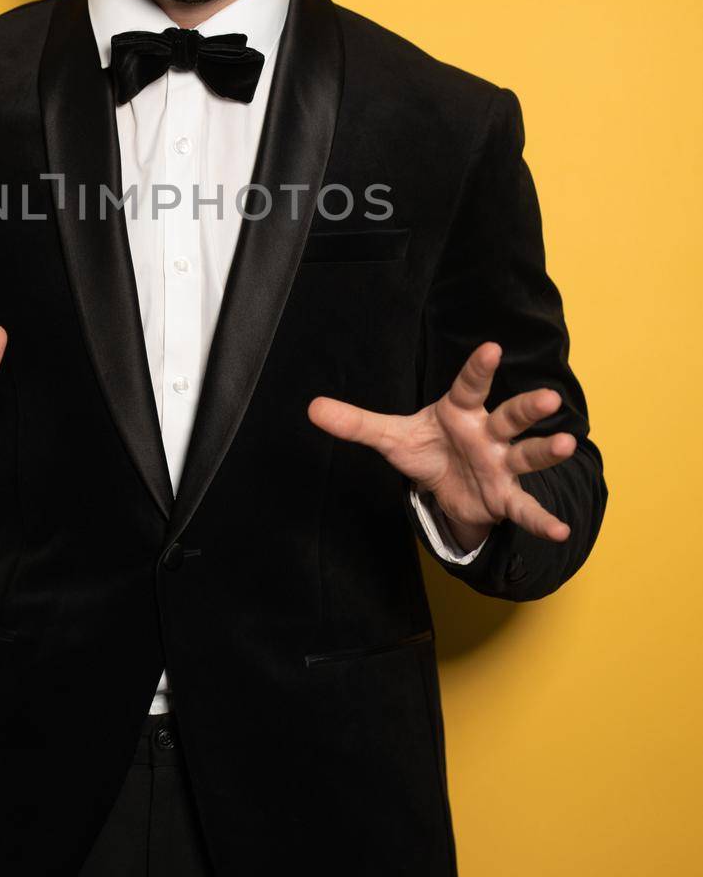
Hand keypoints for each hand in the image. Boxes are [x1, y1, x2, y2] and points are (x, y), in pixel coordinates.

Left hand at [307, 341, 574, 544]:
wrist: (448, 489)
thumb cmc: (428, 449)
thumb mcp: (391, 437)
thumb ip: (356, 423)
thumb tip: (312, 408)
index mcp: (460, 411)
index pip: (470, 385)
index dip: (480, 367)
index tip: (491, 347)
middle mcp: (488, 434)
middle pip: (510, 417)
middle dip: (527, 408)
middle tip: (548, 397)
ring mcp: (501, 465)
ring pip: (526, 455)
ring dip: (546, 451)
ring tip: (564, 443)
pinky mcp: (505, 496)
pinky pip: (524, 507)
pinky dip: (541, 519)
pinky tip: (559, 529)